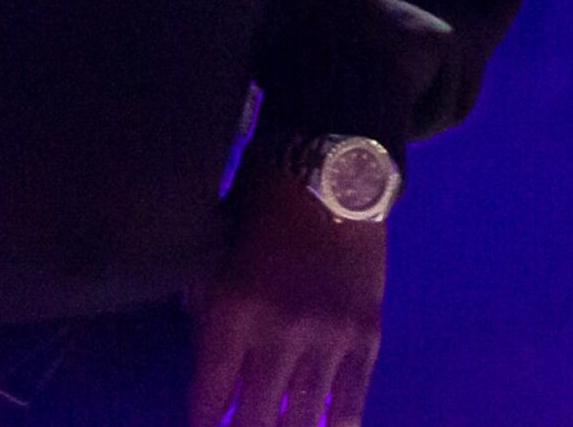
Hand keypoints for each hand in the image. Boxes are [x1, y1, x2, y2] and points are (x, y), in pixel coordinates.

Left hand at [187, 153, 386, 426]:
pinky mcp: (367, 335)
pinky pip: (350, 403)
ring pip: (303, 422)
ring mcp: (329, 338)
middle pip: (255, 423)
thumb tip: (207, 374)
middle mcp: (280, 334)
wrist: (331, 172)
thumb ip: (205, 318)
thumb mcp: (211, 258)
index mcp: (232, 312)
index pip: (209, 402)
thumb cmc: (259, 209)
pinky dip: (334, 426)